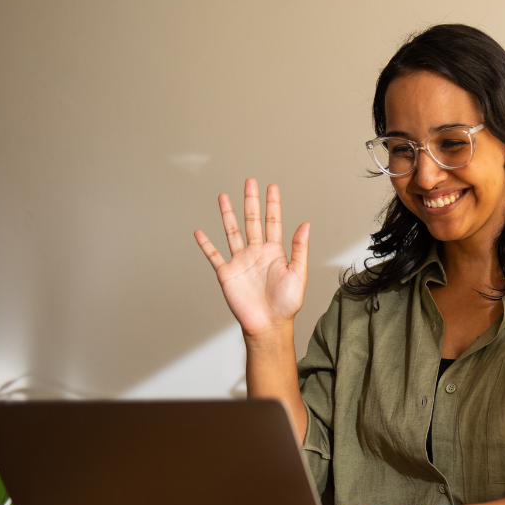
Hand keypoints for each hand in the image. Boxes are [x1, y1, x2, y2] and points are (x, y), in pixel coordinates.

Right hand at [194, 179, 309, 337]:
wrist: (268, 324)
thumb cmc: (286, 303)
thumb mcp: (298, 273)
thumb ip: (299, 248)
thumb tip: (306, 224)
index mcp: (274, 252)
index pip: (273, 222)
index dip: (272, 204)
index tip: (271, 187)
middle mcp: (256, 253)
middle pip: (251, 221)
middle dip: (250, 201)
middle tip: (249, 181)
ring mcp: (240, 261)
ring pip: (232, 232)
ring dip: (227, 214)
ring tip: (223, 196)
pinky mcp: (226, 273)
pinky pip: (214, 255)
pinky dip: (206, 244)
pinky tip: (199, 232)